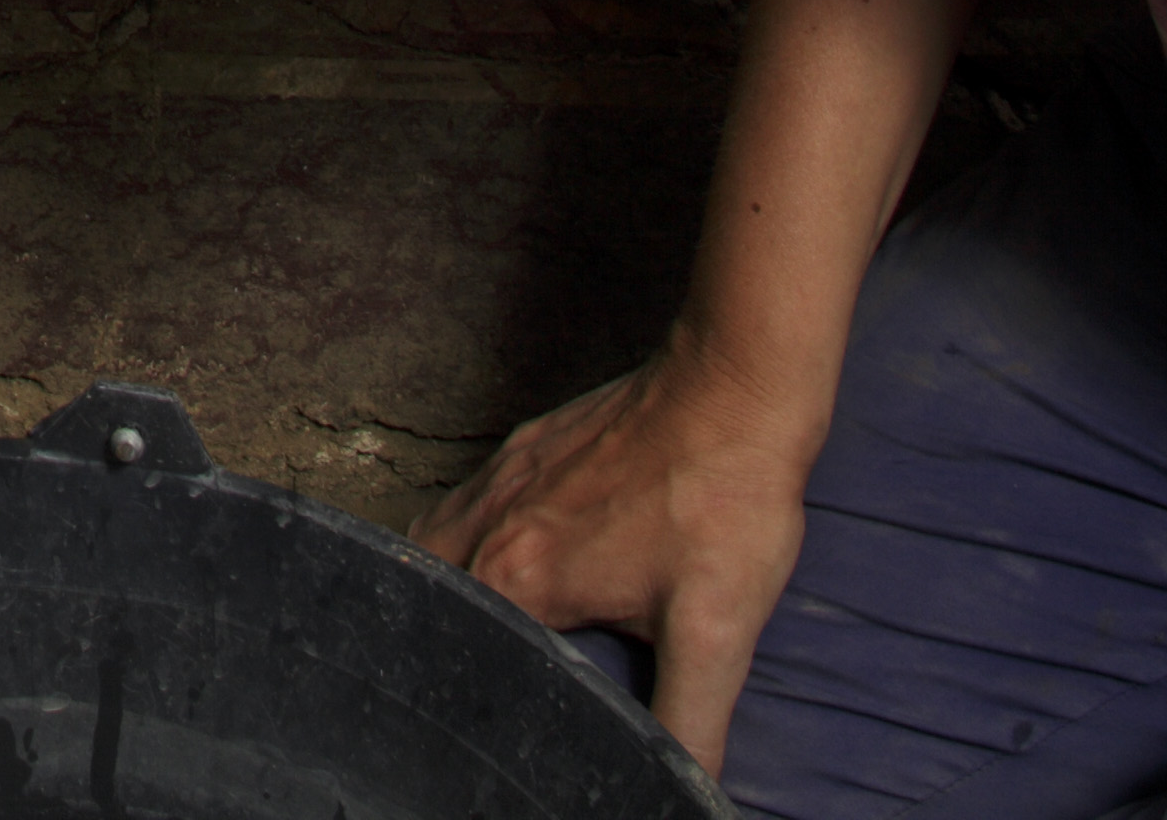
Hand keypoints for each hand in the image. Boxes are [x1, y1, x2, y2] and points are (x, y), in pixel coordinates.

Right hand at [416, 327, 826, 773]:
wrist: (735, 386)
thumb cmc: (724, 503)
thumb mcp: (715, 633)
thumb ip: (692, 725)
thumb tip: (693, 791)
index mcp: (519, 576)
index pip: (460, 650)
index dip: (473, 691)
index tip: (489, 718)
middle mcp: (493, 522)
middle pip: (431, 589)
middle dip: (441, 633)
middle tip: (474, 673)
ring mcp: (508, 473)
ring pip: (439, 538)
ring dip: (447, 581)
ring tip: (477, 625)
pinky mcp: (533, 444)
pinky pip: (472, 497)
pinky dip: (470, 532)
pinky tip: (513, 550)